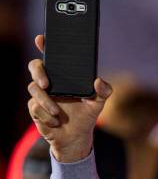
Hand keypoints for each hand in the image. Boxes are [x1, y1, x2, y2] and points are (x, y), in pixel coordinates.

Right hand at [27, 35, 112, 161]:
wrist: (77, 138)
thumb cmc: (86, 115)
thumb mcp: (98, 103)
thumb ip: (104, 91)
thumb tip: (99, 81)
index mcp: (63, 75)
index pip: (52, 55)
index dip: (44, 45)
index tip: (42, 40)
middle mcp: (50, 81)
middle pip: (35, 67)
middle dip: (38, 72)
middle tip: (46, 83)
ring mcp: (41, 95)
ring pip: (33, 89)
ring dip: (45, 101)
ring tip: (57, 113)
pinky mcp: (36, 109)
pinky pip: (35, 107)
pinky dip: (46, 116)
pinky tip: (55, 122)